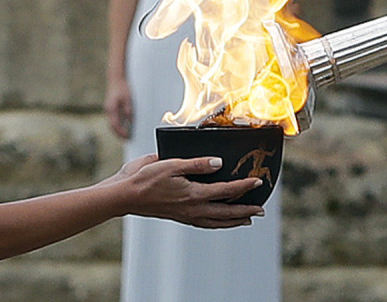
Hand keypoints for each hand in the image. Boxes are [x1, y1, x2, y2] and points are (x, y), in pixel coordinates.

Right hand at [105, 78, 133, 137]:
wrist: (116, 78)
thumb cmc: (122, 87)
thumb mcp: (128, 99)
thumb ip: (128, 110)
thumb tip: (130, 121)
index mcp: (112, 109)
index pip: (115, 125)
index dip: (121, 133)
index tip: (128, 137)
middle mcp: (108, 110)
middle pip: (112, 127)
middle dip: (119, 134)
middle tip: (127, 139)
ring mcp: (109, 109)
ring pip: (112, 123)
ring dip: (118, 130)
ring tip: (126, 135)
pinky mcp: (111, 107)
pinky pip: (113, 119)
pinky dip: (117, 124)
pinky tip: (124, 126)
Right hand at [109, 155, 263, 228]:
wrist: (126, 196)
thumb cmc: (145, 178)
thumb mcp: (172, 164)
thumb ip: (197, 164)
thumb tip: (218, 163)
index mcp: (193, 194)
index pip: (226, 191)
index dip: (244, 186)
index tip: (258, 182)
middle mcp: (193, 208)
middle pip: (226, 212)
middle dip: (245, 210)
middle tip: (260, 209)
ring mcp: (186, 215)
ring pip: (216, 221)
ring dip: (234, 220)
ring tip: (246, 219)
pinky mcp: (180, 216)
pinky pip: (205, 223)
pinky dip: (217, 223)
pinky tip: (219, 220)